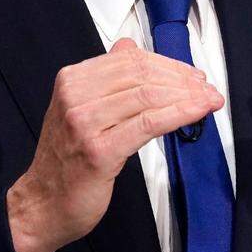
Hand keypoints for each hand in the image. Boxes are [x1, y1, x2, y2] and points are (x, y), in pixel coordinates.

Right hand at [6, 38, 223, 251]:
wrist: (43, 204)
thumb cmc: (67, 160)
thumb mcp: (80, 109)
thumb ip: (105, 77)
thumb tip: (129, 47)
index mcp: (72, 80)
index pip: (130, 59)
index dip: (168, 64)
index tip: (192, 75)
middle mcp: (75, 96)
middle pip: (141, 74)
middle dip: (181, 79)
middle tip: (206, 88)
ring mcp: (85, 123)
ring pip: (148, 96)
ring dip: (186, 96)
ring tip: (208, 100)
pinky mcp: (100, 151)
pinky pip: (149, 123)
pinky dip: (180, 114)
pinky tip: (197, 112)